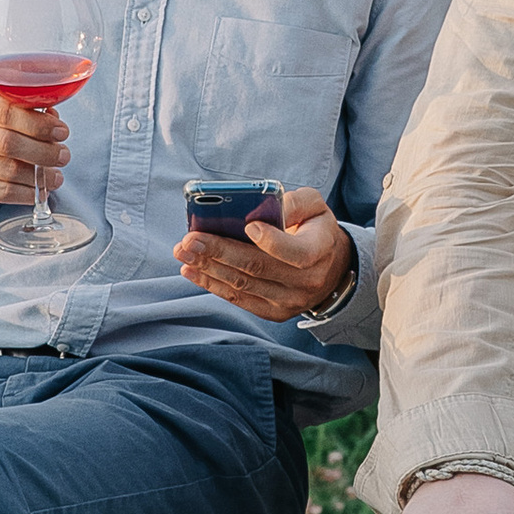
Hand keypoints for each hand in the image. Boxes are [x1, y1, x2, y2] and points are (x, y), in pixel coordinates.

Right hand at [0, 88, 65, 213]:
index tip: (62, 132)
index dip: (39, 123)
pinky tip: (40, 190)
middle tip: (63, 156)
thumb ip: (31, 116)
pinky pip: (5, 192)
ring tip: (56, 177)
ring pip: (9, 170)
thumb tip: (55, 123)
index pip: (7, 112)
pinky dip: (29, 192)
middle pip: (8, 142)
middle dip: (43, 151)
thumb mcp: (7, 120)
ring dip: (40, 175)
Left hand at [175, 190, 353, 322]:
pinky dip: (212, 285)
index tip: (248, 226)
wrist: (330, 268)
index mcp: (319, 250)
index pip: (296, 252)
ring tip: (183, 252)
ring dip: (208, 268)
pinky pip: (239, 299)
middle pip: (257, 268)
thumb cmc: (315, 229)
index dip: (271, 241)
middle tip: (190, 239)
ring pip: (243, 285)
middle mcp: (306, 281)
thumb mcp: (315, 206)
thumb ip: (294, 201)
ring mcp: (289, 301)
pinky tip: (192, 270)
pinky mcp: (273, 312)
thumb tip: (264, 204)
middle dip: (220, 252)